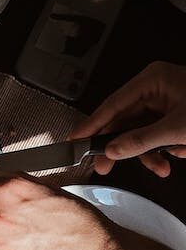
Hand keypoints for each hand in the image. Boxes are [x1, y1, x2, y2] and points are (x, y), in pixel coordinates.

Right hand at [70, 61, 185, 176]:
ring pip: (139, 133)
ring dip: (149, 154)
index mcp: (152, 81)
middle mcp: (154, 89)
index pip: (111, 105)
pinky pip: (154, 136)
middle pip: (123, 122)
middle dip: (123, 147)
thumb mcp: (177, 128)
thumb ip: (141, 140)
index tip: (74, 140)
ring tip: (161, 168)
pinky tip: (176, 156)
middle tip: (105, 167)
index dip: (92, 125)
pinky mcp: (172, 117)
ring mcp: (163, 103)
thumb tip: (112, 150)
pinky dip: (162, 151)